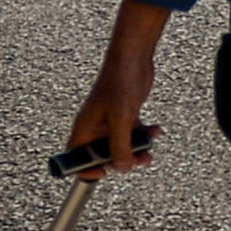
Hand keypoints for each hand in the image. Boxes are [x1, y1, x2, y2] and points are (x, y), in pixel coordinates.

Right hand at [66, 17, 164, 175]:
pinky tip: (155, 130)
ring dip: (137, 150)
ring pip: (121, 146)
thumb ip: (120, 147)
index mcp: (84, 128)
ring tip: (149, 147)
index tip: (103, 173)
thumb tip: (121, 169)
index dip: (85, 170)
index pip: (75, 158)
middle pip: (102, 156)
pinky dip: (144, 135)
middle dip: (120, 161)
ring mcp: (110, 121)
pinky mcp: (125, 115)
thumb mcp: (121, 120)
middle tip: (139, 160)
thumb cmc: (120, 83)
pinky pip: (133, 134)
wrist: (133, 57)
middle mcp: (94, 127)